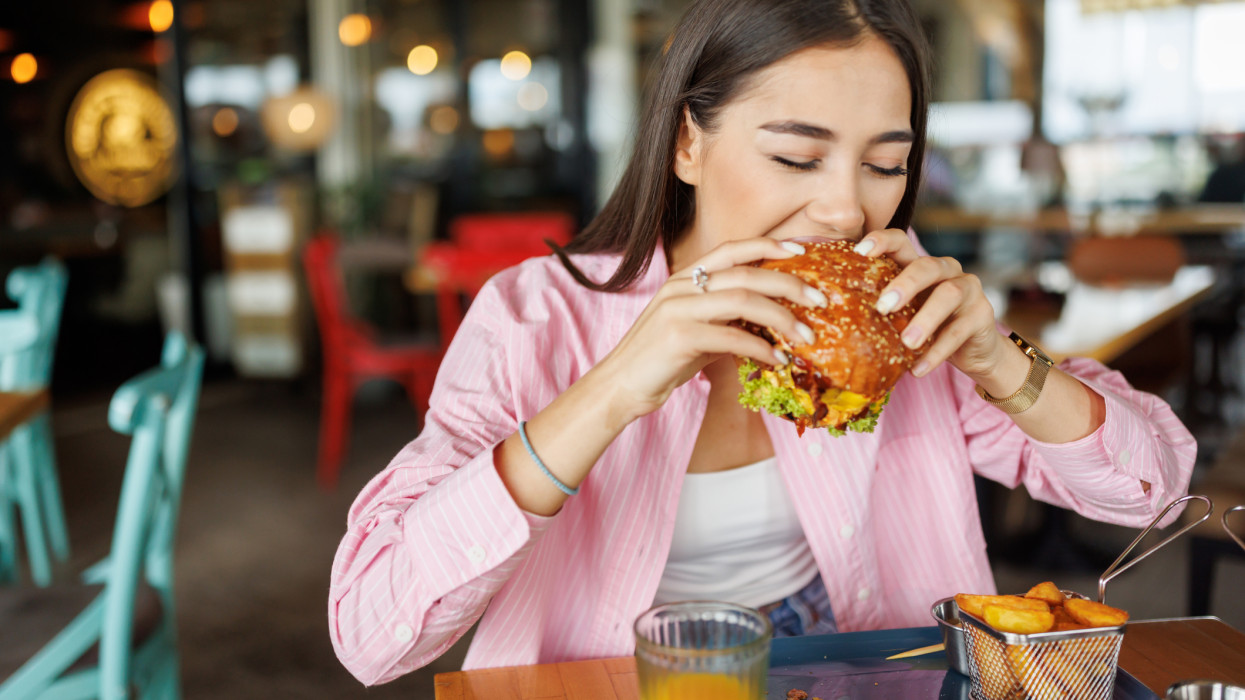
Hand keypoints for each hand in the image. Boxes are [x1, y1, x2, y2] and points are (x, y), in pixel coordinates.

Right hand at [596, 237, 827, 422]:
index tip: (803, 249)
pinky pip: (732, 337)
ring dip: (783, 318)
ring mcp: (678, 309)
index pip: (732, 249)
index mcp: (685, 278)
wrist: (620, 386)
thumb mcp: (698, 331)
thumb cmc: (661, 361)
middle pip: (747, 273)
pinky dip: (762, 348)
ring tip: (807, 336)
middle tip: (821, 300)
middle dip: (790, 284)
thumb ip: (727, 320)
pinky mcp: (678, 337)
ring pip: (744, 301)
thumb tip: (770, 324)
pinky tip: (778, 360)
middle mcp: (681, 286)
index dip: (769, 245)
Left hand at [855, 229, 1005, 378]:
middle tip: (883, 306)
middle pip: (927, 266)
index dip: (882, 241)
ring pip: (949, 295)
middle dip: (904, 284)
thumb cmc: (928, 327)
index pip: (902, 242)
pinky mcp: (983, 315)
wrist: (974, 351)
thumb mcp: (904, 314)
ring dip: (925, 320)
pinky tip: (918, 369)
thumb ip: (881, 308)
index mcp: (921, 265)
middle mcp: (947, 270)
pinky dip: (937, 352)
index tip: (860, 251)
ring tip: (907, 343)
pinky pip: (958, 332)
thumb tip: (831, 317)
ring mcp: (968, 290)